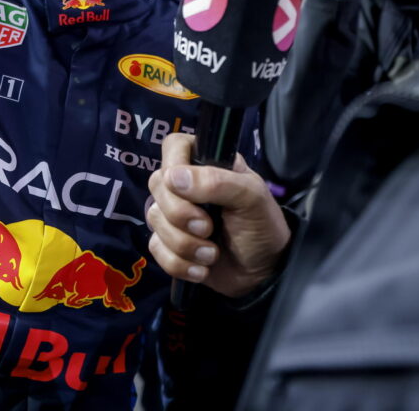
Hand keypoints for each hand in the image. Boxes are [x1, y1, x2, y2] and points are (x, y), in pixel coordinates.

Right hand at [147, 133, 290, 297]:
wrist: (264, 272)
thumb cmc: (262, 225)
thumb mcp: (251, 197)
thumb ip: (217, 182)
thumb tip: (173, 177)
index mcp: (206, 163)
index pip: (174, 145)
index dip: (174, 164)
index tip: (190, 190)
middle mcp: (186, 184)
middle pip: (157, 184)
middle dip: (180, 215)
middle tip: (208, 228)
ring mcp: (174, 213)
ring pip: (154, 219)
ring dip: (185, 245)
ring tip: (211, 253)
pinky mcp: (168, 243)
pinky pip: (156, 249)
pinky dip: (180, 263)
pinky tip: (202, 267)